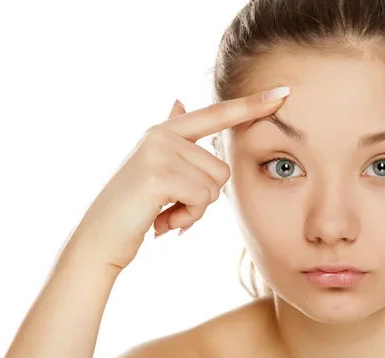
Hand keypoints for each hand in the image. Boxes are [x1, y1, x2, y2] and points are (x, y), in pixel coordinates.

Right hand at [64, 87, 289, 269]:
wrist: (99, 239)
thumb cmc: (134, 208)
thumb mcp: (154, 166)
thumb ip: (173, 137)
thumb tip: (179, 98)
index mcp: (166, 131)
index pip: (217, 114)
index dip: (251, 104)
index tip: (285, 92)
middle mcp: (162, 134)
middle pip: (223, 167)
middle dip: (205, 196)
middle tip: (172, 206)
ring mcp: (158, 151)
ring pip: (215, 185)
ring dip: (196, 209)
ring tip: (165, 212)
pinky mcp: (157, 174)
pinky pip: (203, 199)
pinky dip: (188, 218)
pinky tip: (162, 222)